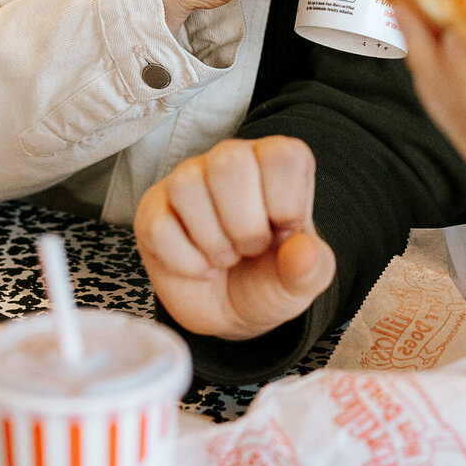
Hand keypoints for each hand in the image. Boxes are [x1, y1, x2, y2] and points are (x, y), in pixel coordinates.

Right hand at [134, 136, 335, 339]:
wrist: (230, 310)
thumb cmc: (270, 278)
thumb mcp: (303, 281)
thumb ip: (312, 267)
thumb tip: (304, 251)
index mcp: (275, 161)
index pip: (282, 155)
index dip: (287, 205)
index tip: (284, 232)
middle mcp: (230, 158)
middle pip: (229, 163)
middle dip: (246, 224)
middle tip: (251, 248)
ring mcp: (186, 180)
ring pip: (188, 187)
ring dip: (213, 241)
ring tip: (225, 256)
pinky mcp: (153, 210)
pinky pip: (159, 226)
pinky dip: (185, 260)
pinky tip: (200, 267)